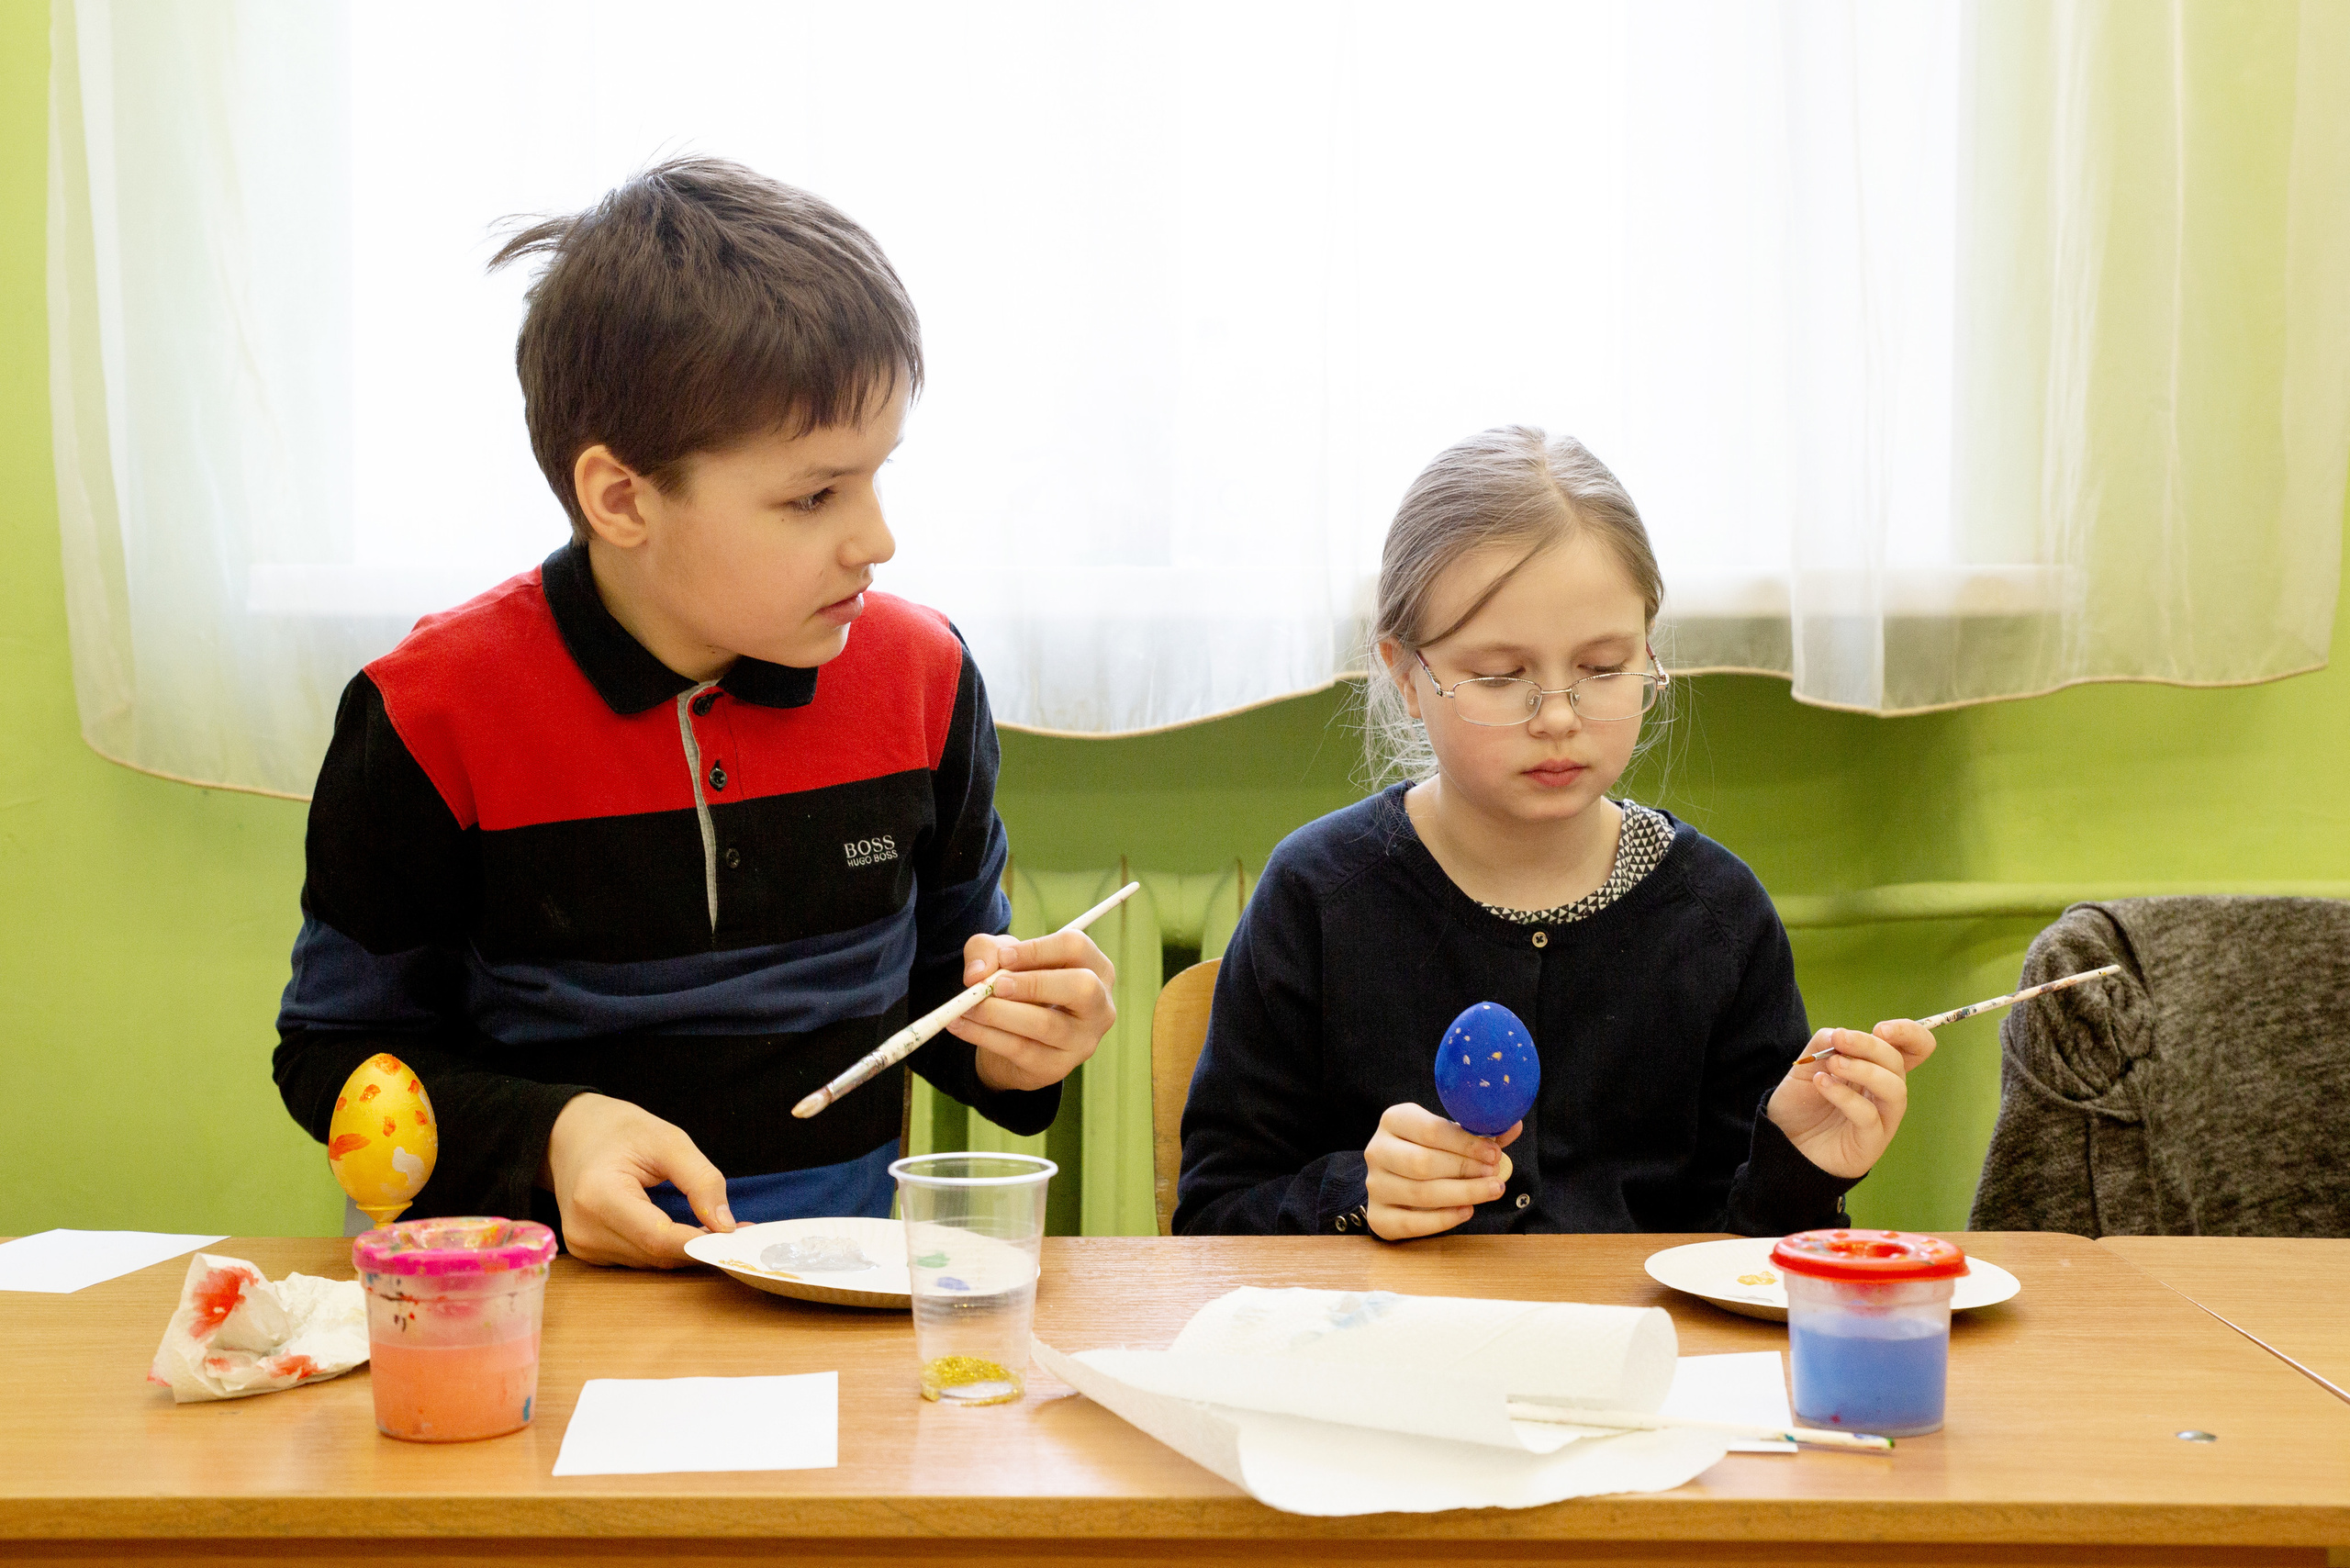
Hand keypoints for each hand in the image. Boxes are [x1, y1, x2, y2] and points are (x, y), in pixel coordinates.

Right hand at [541, 1093, 734, 1267]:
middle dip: (699, 1245)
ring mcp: (583, 1245)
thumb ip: (701, 1180)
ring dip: (685, 1249)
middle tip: (739, 1231)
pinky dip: (666, 1249)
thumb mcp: (668, 1140)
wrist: (571, 1134)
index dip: (700, 1242)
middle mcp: (584, 1229)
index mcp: (598, 1196)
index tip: (737, 1238)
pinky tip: (686, 1231)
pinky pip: (639, 1259)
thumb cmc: (620, 1131)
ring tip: (716, 1227)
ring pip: (650, 1262)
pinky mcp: (588, 1252)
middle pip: (656, 1254)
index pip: (658, 1237)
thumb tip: (726, 1225)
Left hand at [949, 930, 1116, 1092]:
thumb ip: (987, 952)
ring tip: (966, 1005)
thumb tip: (977, 974)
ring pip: (1044, 1024)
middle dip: (1032, 983)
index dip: (1037, 949)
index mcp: (1097, 969)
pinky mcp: (1057, 1068)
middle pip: (1080, 986)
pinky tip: (959, 1024)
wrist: (1016, 1039)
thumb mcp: (1003, 959)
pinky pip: (1019, 1049)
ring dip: (997, 1012)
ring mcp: (1083, 1041)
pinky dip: (983, 1035)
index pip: (1076, 948)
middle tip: (994, 986)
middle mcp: (1100, 1006)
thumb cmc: (1020, 987)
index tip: (1003, 957)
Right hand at [1364, 1102, 1521, 1240]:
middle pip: (1423, 1163)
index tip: (1495, 1153)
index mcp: (1394, 1120)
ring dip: (1462, 1194)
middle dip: (1465, 1170)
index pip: (1430, 1130)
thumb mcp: (1451, 1134)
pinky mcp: (1378, 1216)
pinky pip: (1411, 1222)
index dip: (1466, 1144)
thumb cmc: (1430, 1150)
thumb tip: (1513, 1126)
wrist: (1396, 1176)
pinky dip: (1443, 1219)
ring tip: (1490, 1190)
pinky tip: (1467, 1210)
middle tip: (1494, 1175)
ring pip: (1420, 1193)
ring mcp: (1375, 1185)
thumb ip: (1479, 1133)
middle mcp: (1377, 1150)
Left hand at [1766, 1020, 1936, 1178]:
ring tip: (1833, 1062)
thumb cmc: (1801, 1104)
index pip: (1914, 1049)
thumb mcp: (1807, 1065)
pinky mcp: (1871, 1141)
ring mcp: (1883, 1118)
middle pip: (1898, 1063)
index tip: (1881, 1029)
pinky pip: (1869, 1115)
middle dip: (1870, 1045)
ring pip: (1893, 1088)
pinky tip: (1822, 1084)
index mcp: (1877, 1069)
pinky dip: (1845, 1096)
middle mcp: (1886, 1092)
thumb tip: (1841, 1035)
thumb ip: (1824, 1044)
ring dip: (1864, 1069)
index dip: (1909, 1034)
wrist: (1783, 1143)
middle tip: (1841, 1038)